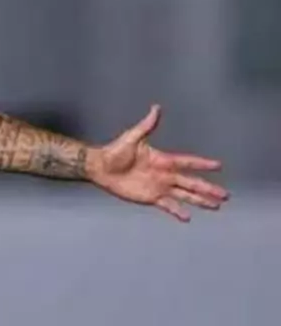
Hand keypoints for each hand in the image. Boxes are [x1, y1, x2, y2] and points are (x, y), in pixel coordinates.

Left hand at [89, 105, 227, 221]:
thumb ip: (146, 125)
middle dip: (208, 188)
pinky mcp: (150, 198)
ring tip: (216, 206)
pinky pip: (167, 205)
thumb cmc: (114, 152)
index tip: (218, 166)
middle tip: (225, 195)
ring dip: (200, 200)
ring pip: (185, 195)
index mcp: (163, 160)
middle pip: (192, 182)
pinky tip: (187, 217)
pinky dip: (177, 211)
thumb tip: (156, 108)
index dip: (202, 164)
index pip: (187, 162)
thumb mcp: (132, 137)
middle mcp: (165, 174)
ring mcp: (159, 187)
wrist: (99, 168)